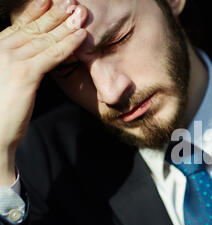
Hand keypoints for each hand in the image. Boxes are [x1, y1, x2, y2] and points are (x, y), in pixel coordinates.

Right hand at [0, 0, 87, 184]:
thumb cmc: (2, 107)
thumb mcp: (9, 77)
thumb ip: (19, 61)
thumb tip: (36, 51)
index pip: (22, 25)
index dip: (40, 12)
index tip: (55, 1)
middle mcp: (2, 48)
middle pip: (35, 27)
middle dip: (56, 14)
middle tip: (74, 3)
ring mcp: (12, 59)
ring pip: (46, 38)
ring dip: (66, 25)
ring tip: (82, 14)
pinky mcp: (25, 73)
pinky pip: (53, 55)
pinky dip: (68, 44)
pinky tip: (82, 36)